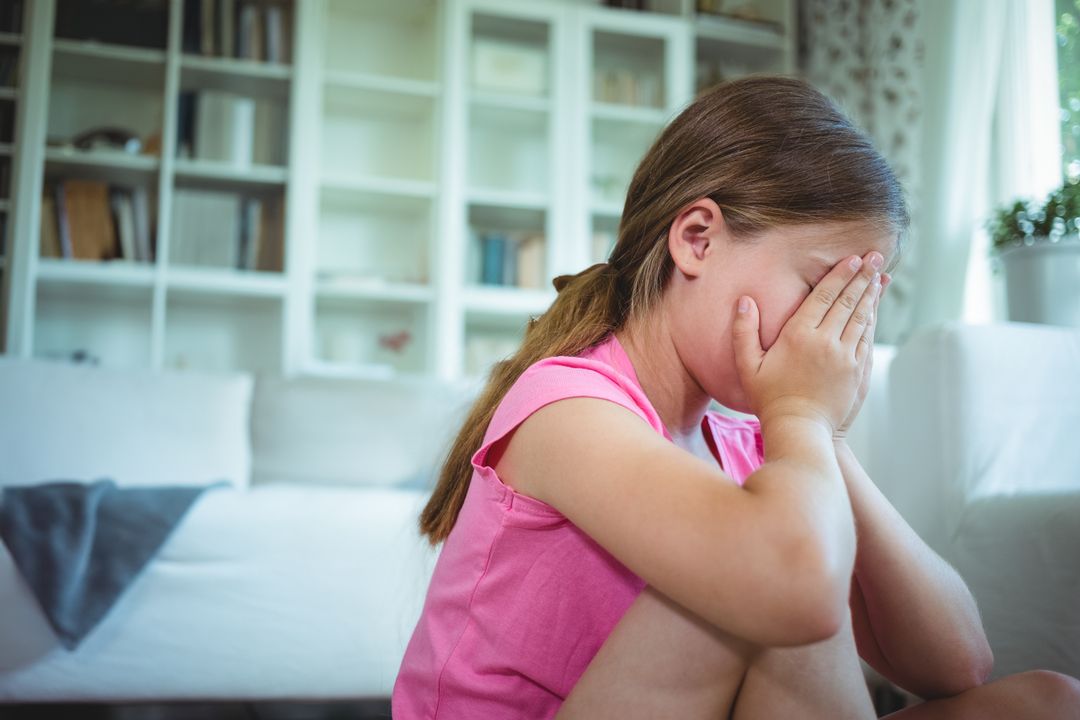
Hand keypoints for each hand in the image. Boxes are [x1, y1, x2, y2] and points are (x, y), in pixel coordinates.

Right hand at [732, 251, 883, 433]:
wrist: (800, 429)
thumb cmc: (769, 399)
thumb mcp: (747, 366)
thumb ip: (743, 332)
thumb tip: (745, 301)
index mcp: (799, 336)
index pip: (824, 296)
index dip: (839, 275)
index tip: (852, 259)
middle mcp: (826, 342)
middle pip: (847, 301)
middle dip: (862, 277)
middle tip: (874, 257)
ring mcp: (845, 357)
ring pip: (861, 318)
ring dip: (871, 295)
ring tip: (879, 277)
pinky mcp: (858, 371)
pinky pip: (867, 339)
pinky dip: (872, 320)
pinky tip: (874, 309)